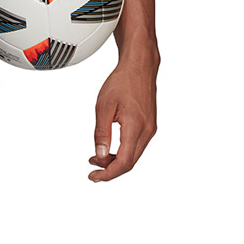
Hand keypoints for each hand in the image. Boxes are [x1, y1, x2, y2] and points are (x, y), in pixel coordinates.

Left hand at [89, 59, 156, 181]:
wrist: (139, 67)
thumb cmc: (122, 81)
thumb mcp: (104, 105)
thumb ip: (101, 132)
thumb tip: (99, 155)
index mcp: (136, 127)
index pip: (124, 162)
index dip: (108, 173)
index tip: (94, 176)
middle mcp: (147, 132)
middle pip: (130, 163)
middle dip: (110, 170)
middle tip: (93, 171)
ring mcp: (150, 129)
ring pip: (134, 155)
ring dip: (116, 161)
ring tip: (97, 158)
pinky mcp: (149, 126)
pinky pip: (136, 146)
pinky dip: (123, 152)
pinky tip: (111, 148)